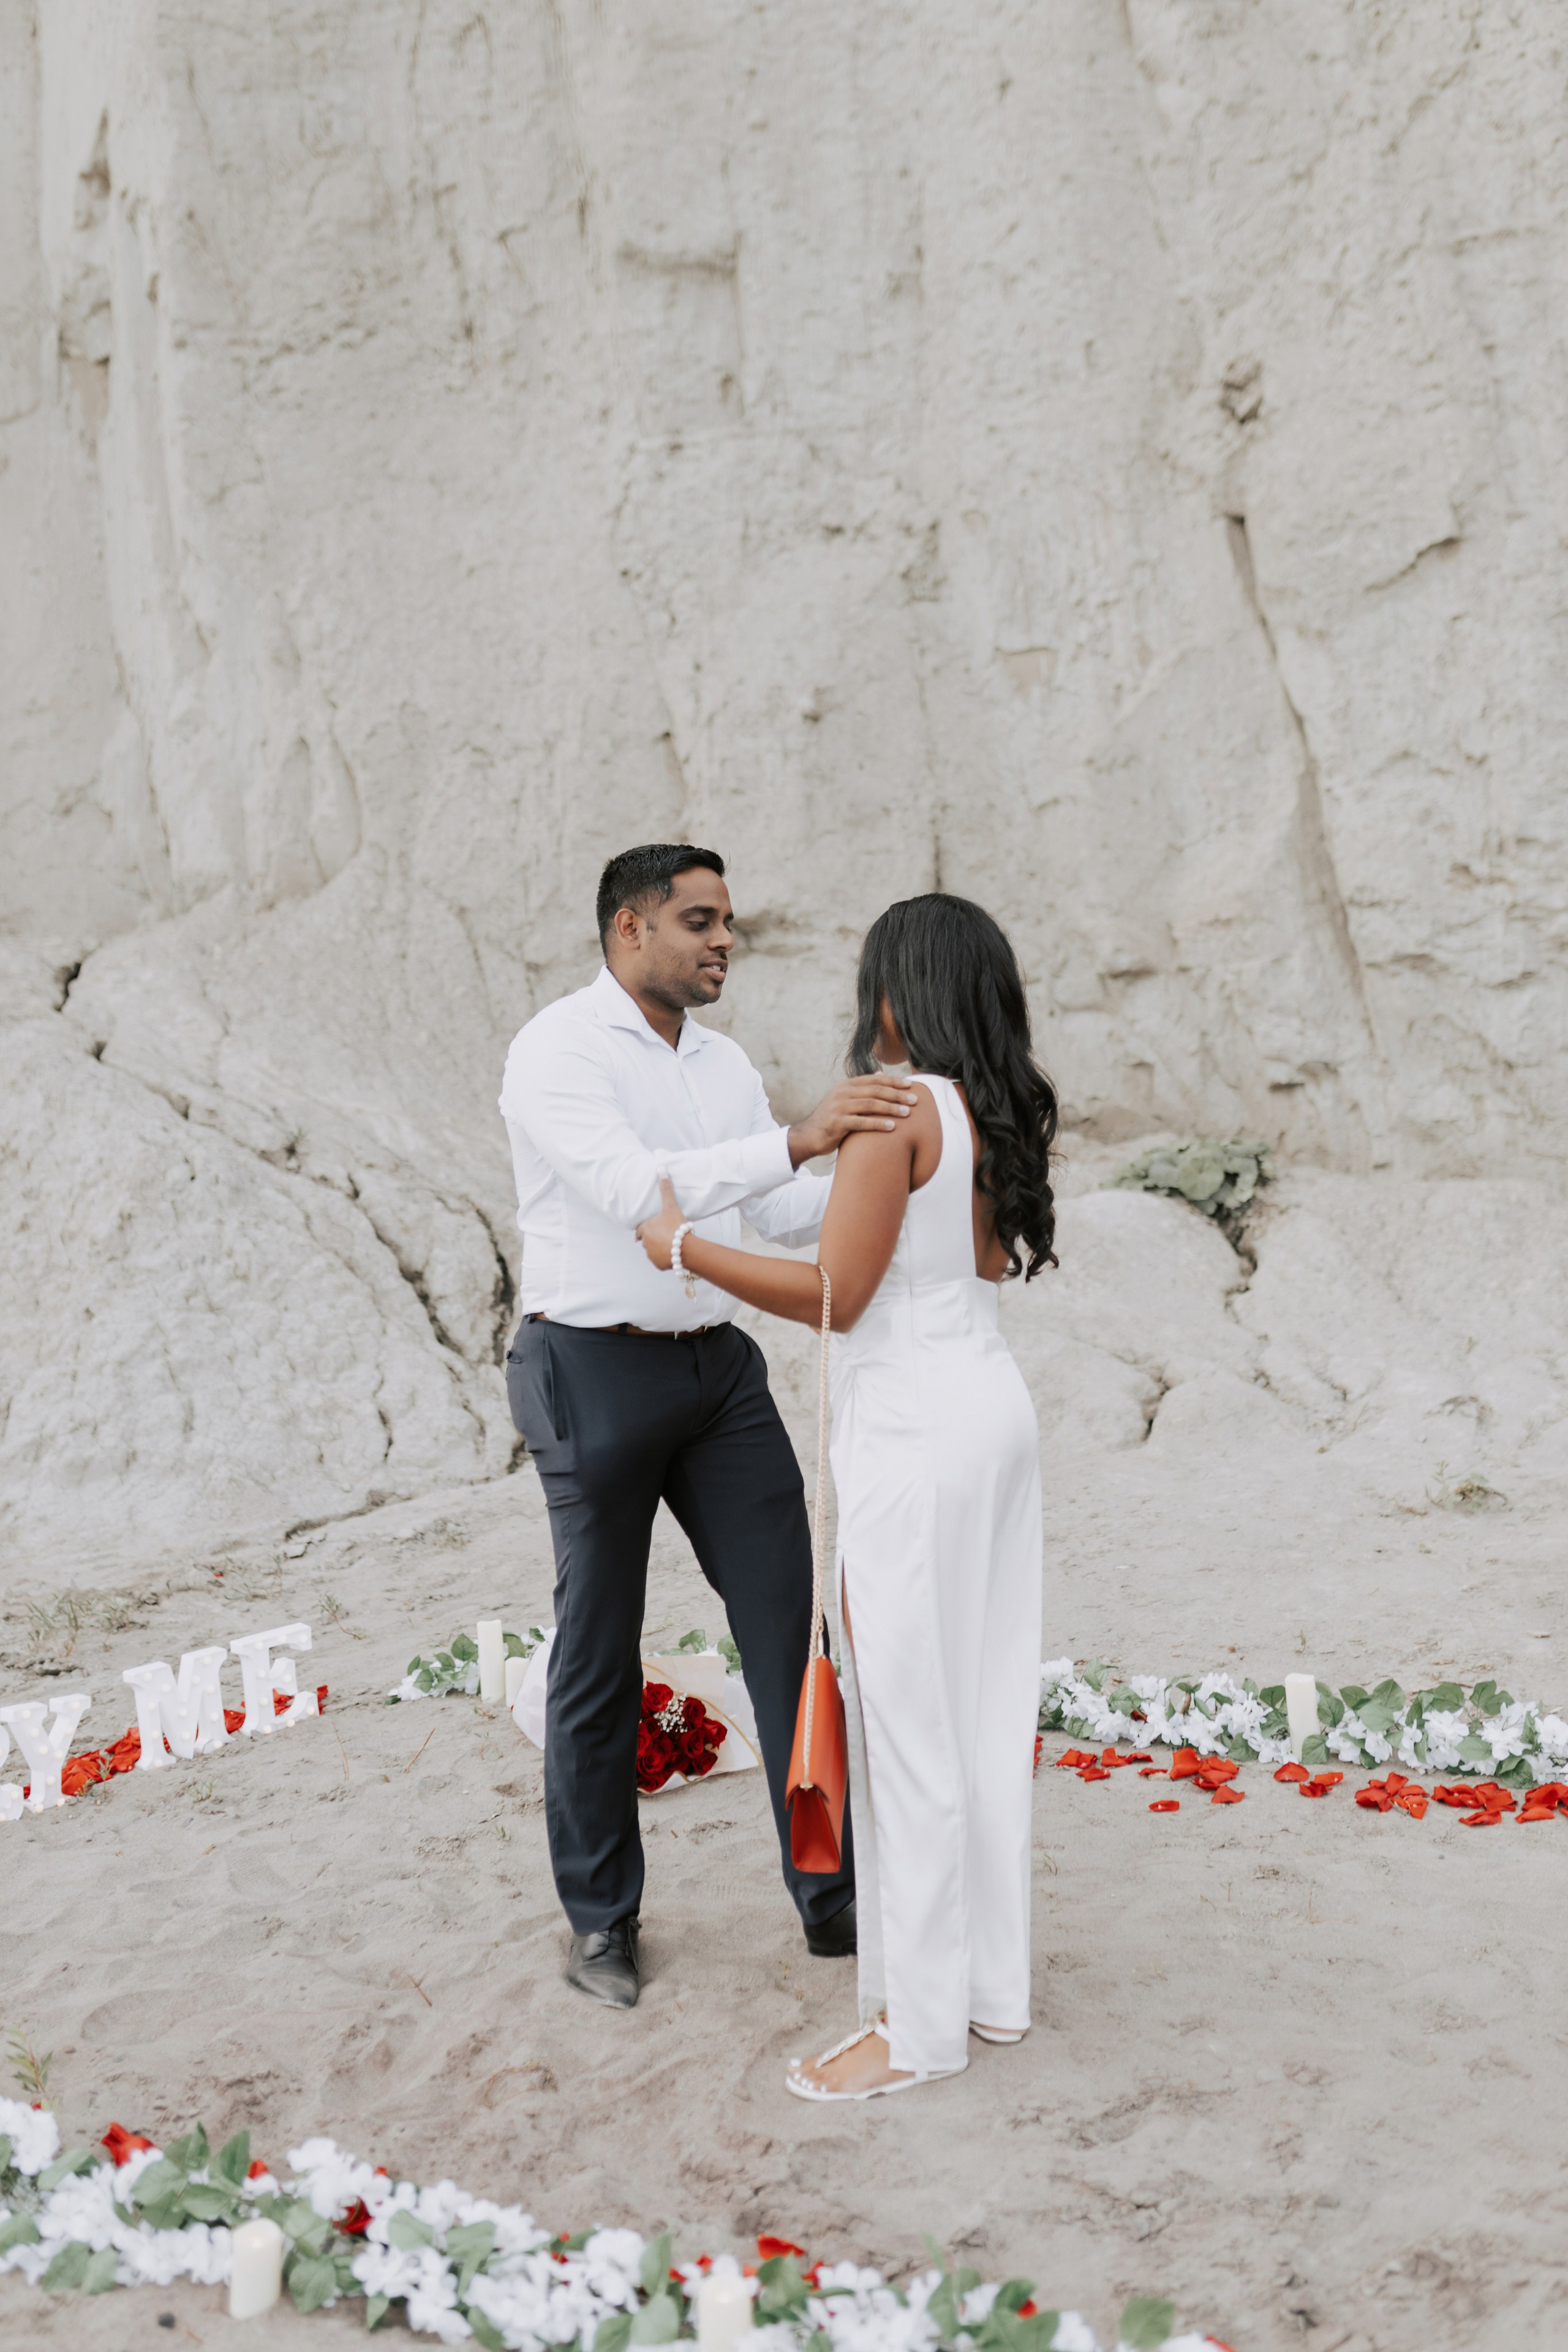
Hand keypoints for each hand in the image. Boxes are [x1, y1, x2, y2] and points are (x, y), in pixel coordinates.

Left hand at [636, 1176, 685, 1269]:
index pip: (640, 1229)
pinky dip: (665, 1259)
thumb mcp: (671, 1206)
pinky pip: (660, 1261)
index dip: (645, 1228)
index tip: (648, 1229)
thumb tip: (661, 1168)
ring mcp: (651, 1255)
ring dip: (659, 1248)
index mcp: (645, 1229)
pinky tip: (674, 1254)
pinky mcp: (659, 1265)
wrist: (685, 1249)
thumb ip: (665, 1188)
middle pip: (647, 1240)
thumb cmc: (676, 1226)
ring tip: (671, 1245)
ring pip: (653, 1251)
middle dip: (654, 1238)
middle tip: (666, 1235)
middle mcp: (645, 1243)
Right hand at [787, 1076, 920, 1164]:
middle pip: (875, 1091)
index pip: (875, 1080)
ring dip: (891, 1108)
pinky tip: (892, 1127)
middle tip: (915, 1099)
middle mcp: (842, 1093)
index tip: (911, 1086)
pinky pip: (861, 1122)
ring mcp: (838, 1107)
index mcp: (846, 1085)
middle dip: (897, 1095)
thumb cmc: (832, 1119)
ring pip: (870, 1105)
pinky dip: (878, 1124)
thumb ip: (862, 1088)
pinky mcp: (836, 1123)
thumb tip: (881, 1074)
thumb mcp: (846, 1100)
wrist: (808, 1136)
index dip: (894, 1081)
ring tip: (908, 1113)